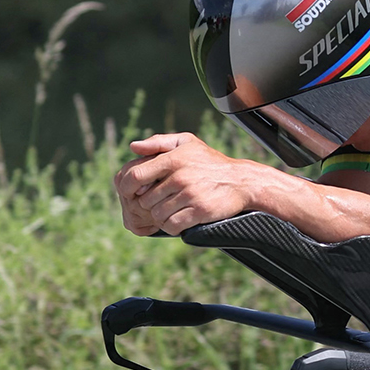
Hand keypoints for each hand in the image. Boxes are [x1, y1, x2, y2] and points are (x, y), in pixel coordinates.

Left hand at [113, 132, 265, 235]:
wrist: (241, 181)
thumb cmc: (210, 162)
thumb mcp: (187, 143)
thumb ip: (159, 142)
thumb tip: (133, 147)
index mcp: (173, 159)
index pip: (136, 176)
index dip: (128, 188)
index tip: (133, 193)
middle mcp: (180, 176)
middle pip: (145, 200)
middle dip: (149, 205)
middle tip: (159, 203)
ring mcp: (190, 195)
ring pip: (158, 215)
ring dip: (161, 217)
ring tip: (170, 211)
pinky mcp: (199, 212)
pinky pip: (172, 226)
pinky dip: (172, 227)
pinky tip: (178, 220)